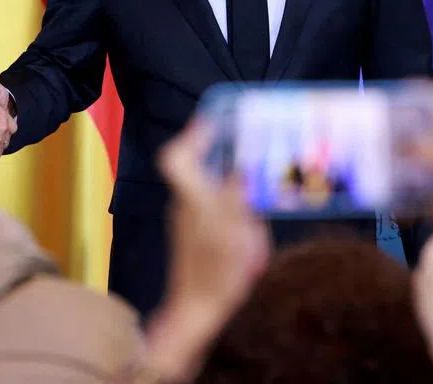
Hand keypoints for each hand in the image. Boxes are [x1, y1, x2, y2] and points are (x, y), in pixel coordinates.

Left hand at [141, 119, 269, 381]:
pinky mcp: (197, 235)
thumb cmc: (216, 274)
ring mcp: (190, 221)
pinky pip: (211, 204)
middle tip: (243, 140)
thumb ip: (235, 197)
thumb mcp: (235, 233)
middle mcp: (186, 205)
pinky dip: (230, 198)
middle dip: (215, 150)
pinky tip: (253, 206)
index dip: (192, 136)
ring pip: (204, 186)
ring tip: (256, 169)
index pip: (176, 157)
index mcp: (191, 199)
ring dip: (225, 175)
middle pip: (192, 166)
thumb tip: (239, 168)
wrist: (198, 312)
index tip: (212, 122)